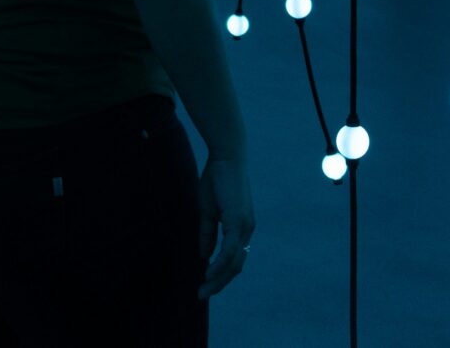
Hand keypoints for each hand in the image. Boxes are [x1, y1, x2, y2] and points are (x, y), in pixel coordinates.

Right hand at [195, 154, 254, 299]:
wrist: (226, 155)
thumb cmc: (217, 178)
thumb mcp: (208, 210)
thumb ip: (207, 232)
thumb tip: (205, 256)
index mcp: (241, 227)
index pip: (233, 258)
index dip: (220, 274)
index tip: (204, 286)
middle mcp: (246, 229)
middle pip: (236, 265)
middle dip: (219, 283)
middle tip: (202, 295)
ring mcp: (245, 225)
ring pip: (235, 261)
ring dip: (219, 278)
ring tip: (204, 289)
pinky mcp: (239, 220)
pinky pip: (231, 249)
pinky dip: (220, 263)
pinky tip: (209, 273)